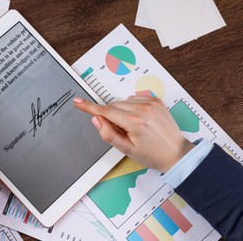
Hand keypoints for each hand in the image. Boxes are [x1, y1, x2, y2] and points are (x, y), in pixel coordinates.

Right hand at [74, 96, 193, 172]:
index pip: (105, 111)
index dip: (89, 107)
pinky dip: (132, 107)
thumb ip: (108, 134)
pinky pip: (134, 99)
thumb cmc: (152, 154)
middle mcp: (143, 109)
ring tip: (133, 127)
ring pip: (122, 102)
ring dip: (121, 111)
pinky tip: (140, 119)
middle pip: (113, 106)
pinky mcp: (156, 100)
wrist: (176, 153)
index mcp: (135, 122)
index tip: (78, 101)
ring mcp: (150, 103)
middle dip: (111, 116)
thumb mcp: (127, 149)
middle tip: (122, 132)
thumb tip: (96, 119)